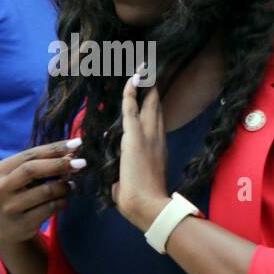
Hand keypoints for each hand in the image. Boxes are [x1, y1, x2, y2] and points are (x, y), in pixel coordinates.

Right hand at [0, 137, 84, 244]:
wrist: (11, 232)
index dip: (54, 149)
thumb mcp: (24, 180)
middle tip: (82, 163)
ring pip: (45, 191)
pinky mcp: (21, 224)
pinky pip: (50, 208)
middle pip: (31, 170)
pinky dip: (63, 201)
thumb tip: (73, 152)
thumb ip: (42, 165)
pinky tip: (65, 200)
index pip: (28, 155)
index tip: (77, 143)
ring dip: (64, 186)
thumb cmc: (21, 197)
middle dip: (60, 164)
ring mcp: (9, 208)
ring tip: (71, 185)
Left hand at [112, 74, 170, 231]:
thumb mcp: (131, 186)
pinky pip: (131, 108)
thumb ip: (124, 178)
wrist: (148, 206)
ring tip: (144, 67)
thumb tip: (116, 181)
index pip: (155, 122)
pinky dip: (132, 92)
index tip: (152, 92)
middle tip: (151, 70)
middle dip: (153, 89)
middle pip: (155, 108)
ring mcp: (148, 136)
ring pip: (147, 105)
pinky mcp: (134, 136)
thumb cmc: (141, 203)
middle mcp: (157, 139)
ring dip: (145, 86)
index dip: (153, 106)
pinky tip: (134, 78)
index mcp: (157, 151)